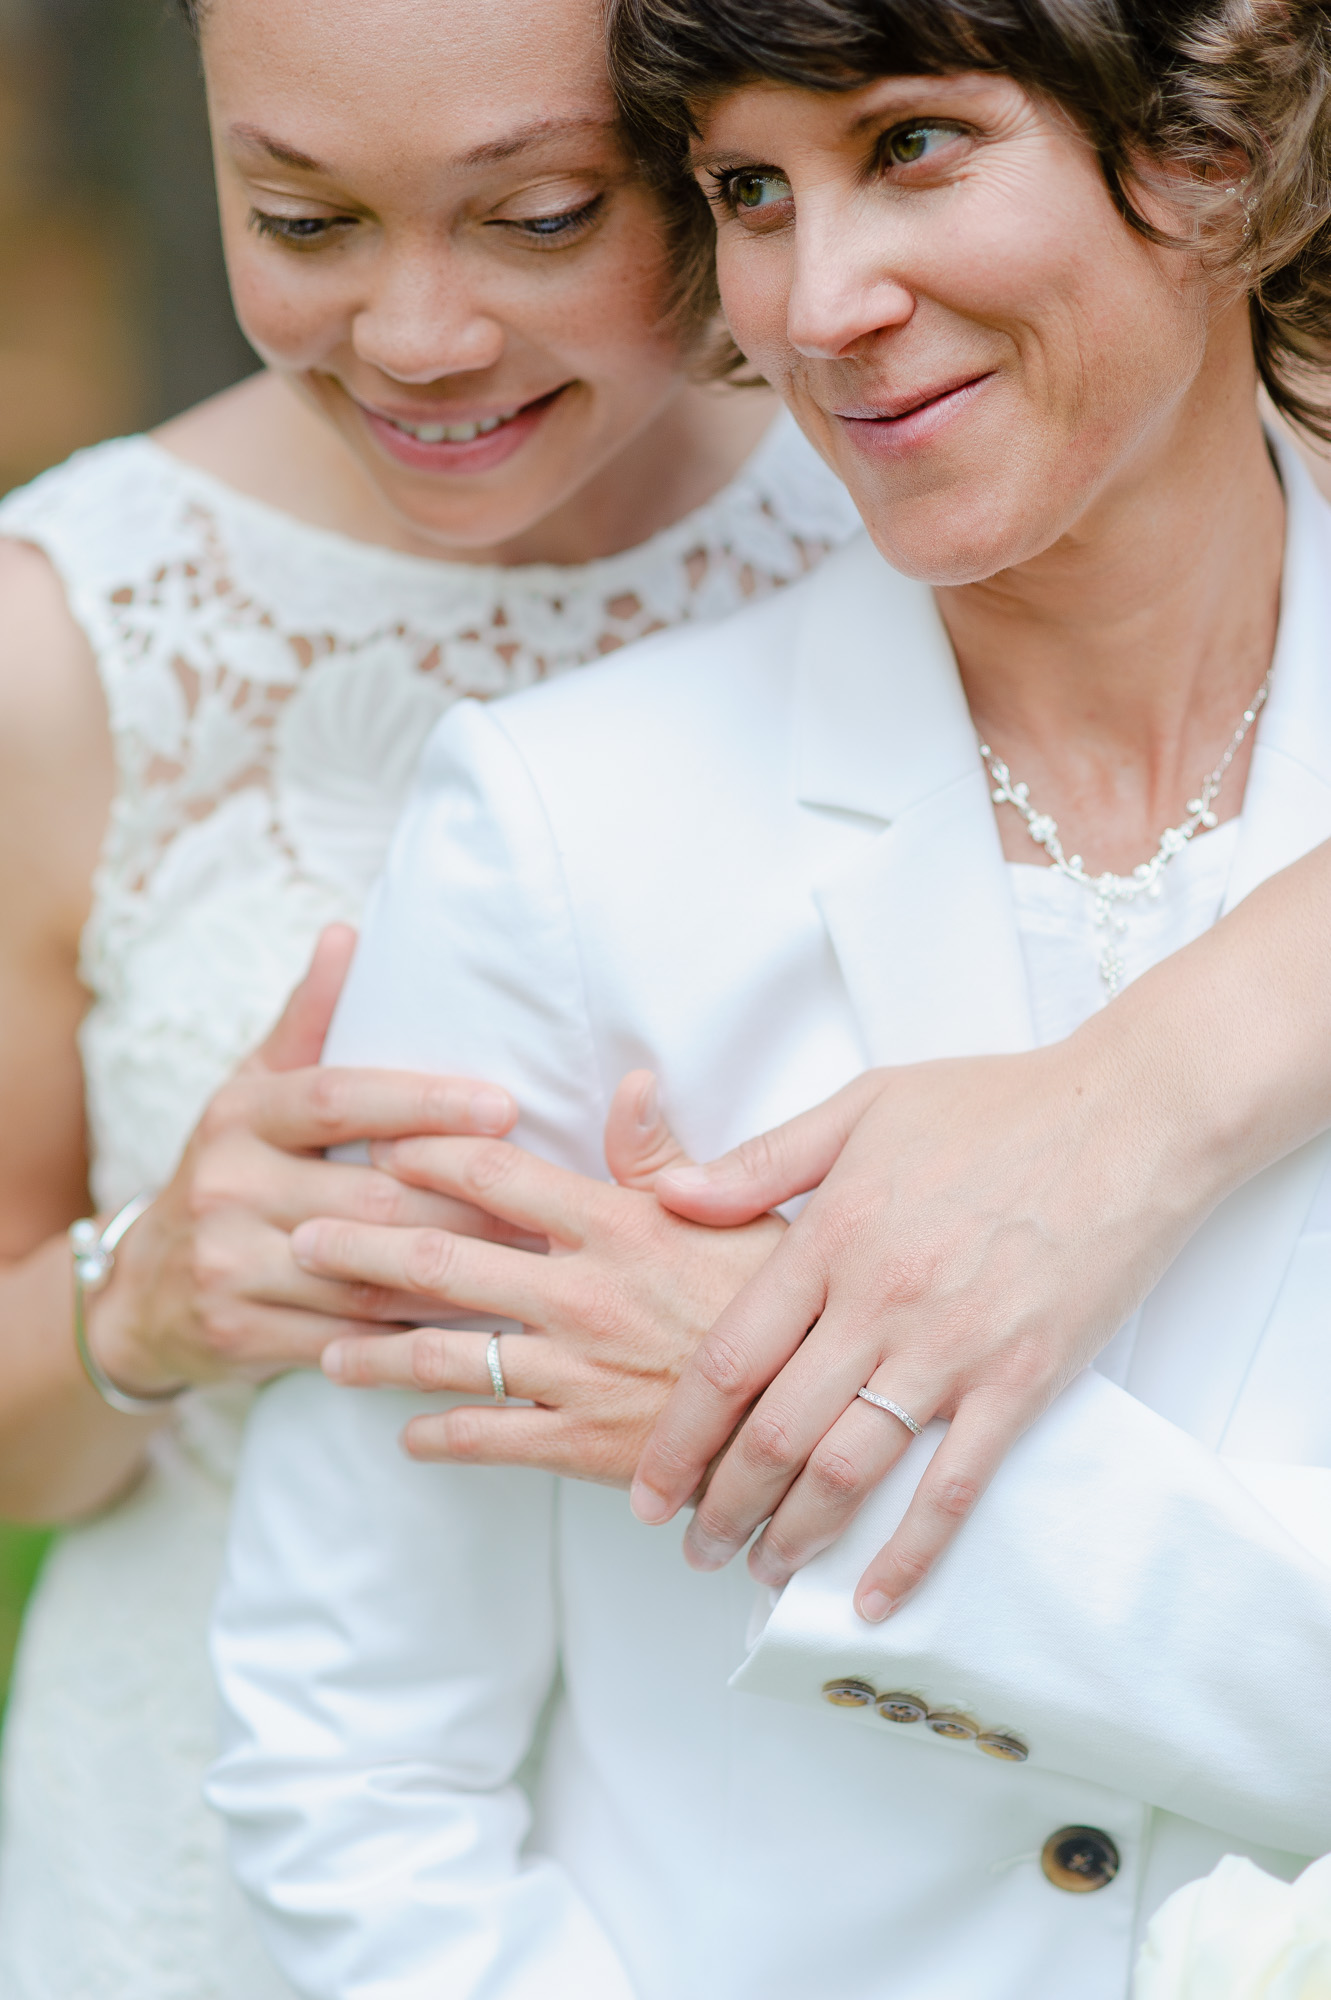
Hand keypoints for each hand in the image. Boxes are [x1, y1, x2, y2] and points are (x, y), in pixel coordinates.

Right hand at [89, 926, 522, 1395]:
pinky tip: (473, 1323)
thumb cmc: (230, 1173)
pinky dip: (416, 1333)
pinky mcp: (239, 1333)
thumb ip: (306, 1022)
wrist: (140, 1294)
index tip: (506, 1104)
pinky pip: (350, 1337)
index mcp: (240, 1115)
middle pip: (372, 1193)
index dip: (426, 1101)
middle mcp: (228, 1185)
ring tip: (530, 1262)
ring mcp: (228, 1263)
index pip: (342, 1098)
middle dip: (469, 1200)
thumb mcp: (252, 1093)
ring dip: (457, 1271)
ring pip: (368, 1273)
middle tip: (547, 1200)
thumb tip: (347, 933)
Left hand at [295, 1072, 785, 1484]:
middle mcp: (580, 1292)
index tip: (375, 1143)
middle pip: (441, 1258)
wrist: (821, 1419)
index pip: (496, 1173)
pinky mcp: (582, 1443)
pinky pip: (487, 1437)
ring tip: (325, 1351)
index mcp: (616, 1225)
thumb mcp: (740, 1217)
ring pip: (444, 1356)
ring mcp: (574, 1370)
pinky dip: (437, 1435)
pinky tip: (407, 1435)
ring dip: (374, 1353)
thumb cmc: (785, 1308)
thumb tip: (630, 1082)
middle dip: (360, 1246)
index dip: (426, 1153)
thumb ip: (666, 1158)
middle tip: (300, 1237)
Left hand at [633, 1030, 1206, 1619]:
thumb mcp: (863, 1106)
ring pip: (848, 1469)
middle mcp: (880, 1302)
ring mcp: (953, 1348)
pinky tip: (874, 1597)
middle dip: (720, 1505)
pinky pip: (954, 1487)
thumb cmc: (996, 1104)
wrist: (1131, 1117)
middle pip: (774, 1431)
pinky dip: (909, 1552)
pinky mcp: (1023, 1381)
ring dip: (794, 1536)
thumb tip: (668, 1196)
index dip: (679, 1436)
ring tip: (761, 1570)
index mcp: (832, 1236)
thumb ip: (762, 1161)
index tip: (647, 1486)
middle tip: (691, 1545)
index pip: (729, 1358)